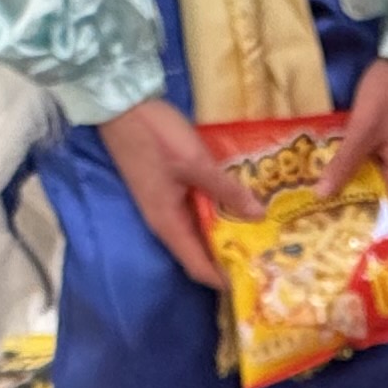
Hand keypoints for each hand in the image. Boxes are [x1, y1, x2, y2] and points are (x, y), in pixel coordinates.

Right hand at [98, 97, 262, 289]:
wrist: (121, 106)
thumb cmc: (155, 136)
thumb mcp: (195, 162)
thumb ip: (225, 189)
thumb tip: (258, 216)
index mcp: (168, 223)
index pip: (197, 266)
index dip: (222, 279)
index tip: (252, 281)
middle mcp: (165, 220)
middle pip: (199, 251)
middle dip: (229, 256)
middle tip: (266, 254)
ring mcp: (164, 203)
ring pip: (198, 229)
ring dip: (223, 232)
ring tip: (258, 231)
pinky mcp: (166, 188)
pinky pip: (194, 210)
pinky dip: (215, 212)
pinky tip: (236, 202)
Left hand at [333, 59, 387, 215]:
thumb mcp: (363, 130)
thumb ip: (344, 165)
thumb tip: (322, 197)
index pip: (383, 214)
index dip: (357, 223)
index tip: (327, 229)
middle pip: (379, 198)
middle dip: (349, 204)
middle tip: (314, 211)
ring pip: (376, 179)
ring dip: (352, 184)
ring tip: (318, 192)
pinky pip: (377, 163)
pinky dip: (358, 166)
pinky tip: (335, 164)